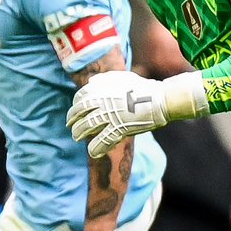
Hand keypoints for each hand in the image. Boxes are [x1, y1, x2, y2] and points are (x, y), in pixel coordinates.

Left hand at [66, 70, 204, 154]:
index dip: (75, 106)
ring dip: (79, 133)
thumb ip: (103, 80)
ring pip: (87, 126)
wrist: (160, 99)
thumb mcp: (120, 77)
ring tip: (76, 137)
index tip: (75, 111)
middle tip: (70, 126)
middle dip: (73, 120)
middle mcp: (102, 101)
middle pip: (80, 112)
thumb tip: (89, 82)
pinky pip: (103, 140)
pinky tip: (92, 153)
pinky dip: (96, 147)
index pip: (80, 98)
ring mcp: (109, 115)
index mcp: (101, 89)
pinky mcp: (119, 128)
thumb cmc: (142, 87)